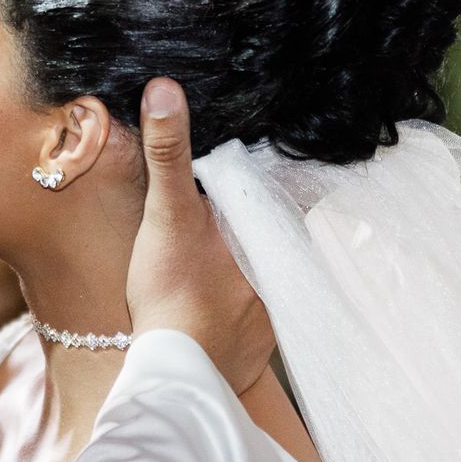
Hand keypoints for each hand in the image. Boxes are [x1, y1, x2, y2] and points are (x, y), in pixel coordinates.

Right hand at [125, 78, 275, 392]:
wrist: (179, 373)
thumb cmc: (174, 293)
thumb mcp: (168, 212)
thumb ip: (169, 151)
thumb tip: (165, 88)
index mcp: (273, 224)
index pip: (295, 182)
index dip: (284, 162)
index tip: (285, 140)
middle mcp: (286, 260)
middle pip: (285, 217)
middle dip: (270, 202)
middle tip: (248, 181)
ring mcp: (277, 297)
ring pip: (276, 256)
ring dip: (261, 243)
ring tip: (233, 229)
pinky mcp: (261, 329)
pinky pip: (264, 292)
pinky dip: (250, 282)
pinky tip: (224, 281)